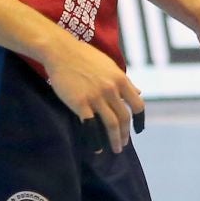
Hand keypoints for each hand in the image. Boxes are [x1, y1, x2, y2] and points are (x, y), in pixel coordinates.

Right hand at [41, 32, 144, 152]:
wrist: (60, 51)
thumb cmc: (84, 56)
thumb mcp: (109, 65)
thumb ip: (124, 80)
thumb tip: (138, 91)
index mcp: (120, 79)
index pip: (138, 105)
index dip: (139, 120)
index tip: (138, 130)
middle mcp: (111, 89)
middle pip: (124, 118)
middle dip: (125, 134)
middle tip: (122, 144)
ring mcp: (96, 97)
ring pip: (111, 124)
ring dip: (115, 139)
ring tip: (115, 149)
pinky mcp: (80, 103)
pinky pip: (92, 126)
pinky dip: (96, 140)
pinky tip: (97, 148)